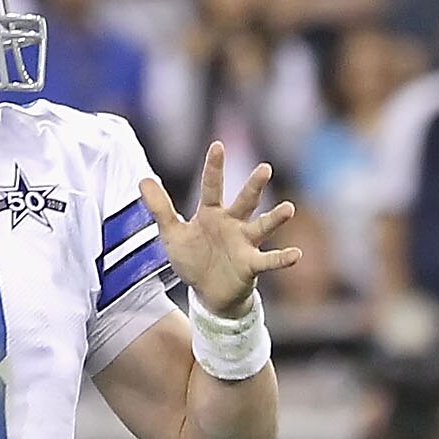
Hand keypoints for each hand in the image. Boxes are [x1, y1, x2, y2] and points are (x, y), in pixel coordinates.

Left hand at [142, 142, 299, 315]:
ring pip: (262, 226)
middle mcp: (232, 224)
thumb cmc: (194, 259)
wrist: (208, 293)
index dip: (214, 167)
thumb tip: (142, 178)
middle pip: (245, 201)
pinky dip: (282, 258)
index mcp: (212, 214)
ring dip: (276, 218)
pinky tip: (295, 254)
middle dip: (255, 185)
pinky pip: (269, 260)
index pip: (212, 186)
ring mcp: (245, 243)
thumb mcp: (172, 234)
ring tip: (289, 208)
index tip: (218, 145)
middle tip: (265, 168)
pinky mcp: (251, 264)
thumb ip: (160, 208)